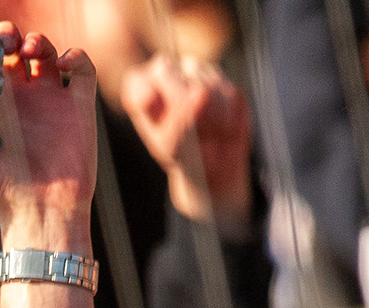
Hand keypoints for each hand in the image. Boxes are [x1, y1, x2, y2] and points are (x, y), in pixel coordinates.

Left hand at [0, 25, 97, 252]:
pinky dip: (75, 55)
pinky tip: (61, 64)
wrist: (39, 210)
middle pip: (16, 51)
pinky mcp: (79, 106)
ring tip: (28, 50)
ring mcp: (52, 101)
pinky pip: (83, 68)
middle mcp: (23, 100)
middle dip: (9, 38)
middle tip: (3, 44)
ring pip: (47, 53)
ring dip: (38, 40)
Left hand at [119, 55, 253, 234]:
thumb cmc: (184, 163)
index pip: (139, 79)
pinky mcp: (224, 80)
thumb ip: (179, 121)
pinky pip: (228, 89)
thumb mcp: (172, 148)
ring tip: (208, 134)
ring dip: (207, 111)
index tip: (156, 113)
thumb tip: (199, 92)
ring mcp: (196, 75)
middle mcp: (166, 78)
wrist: (217, 174)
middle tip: (191, 131)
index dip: (150, 94)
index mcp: (142, 94)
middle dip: (182, 103)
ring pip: (202, 78)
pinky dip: (229, 113)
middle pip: (170, 71)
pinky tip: (224, 128)